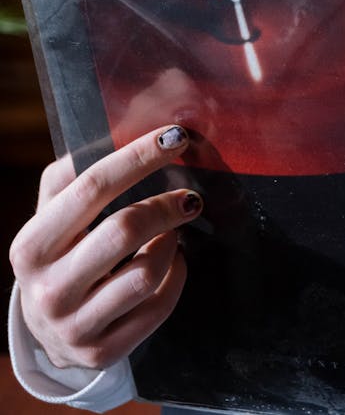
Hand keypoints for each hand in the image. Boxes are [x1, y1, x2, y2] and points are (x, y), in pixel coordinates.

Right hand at [9, 125, 202, 371]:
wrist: (48, 326)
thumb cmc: (62, 248)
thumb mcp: (57, 209)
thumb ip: (82, 165)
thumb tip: (136, 114)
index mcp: (32, 243)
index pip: (91, 186)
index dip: (138, 156)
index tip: (175, 136)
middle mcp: (47, 288)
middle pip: (124, 229)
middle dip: (166, 203)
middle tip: (190, 194)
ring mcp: (74, 325)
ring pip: (146, 272)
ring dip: (171, 242)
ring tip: (173, 230)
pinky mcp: (103, 351)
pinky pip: (158, 306)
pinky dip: (175, 276)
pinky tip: (172, 262)